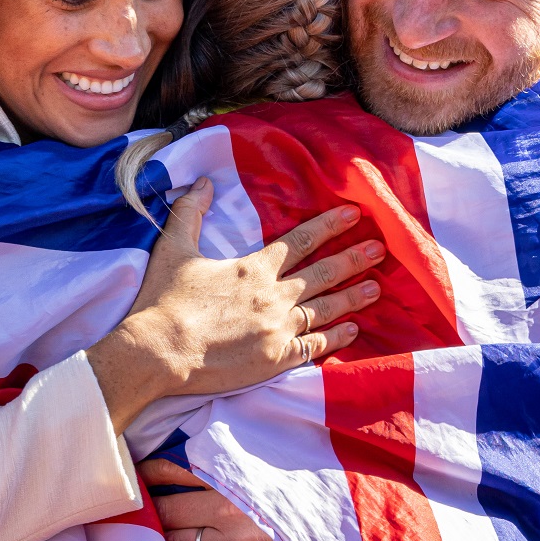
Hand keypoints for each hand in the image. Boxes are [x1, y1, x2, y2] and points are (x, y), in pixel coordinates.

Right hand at [88, 178, 382, 433]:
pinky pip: (315, 347)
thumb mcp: (173, 249)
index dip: (329, 226)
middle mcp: (273, 295)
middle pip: (322, 273)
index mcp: (253, 268)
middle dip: (353, 259)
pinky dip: (337, 338)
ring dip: (352, 298)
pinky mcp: (276, 358)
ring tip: (376, 288)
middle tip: (380, 249)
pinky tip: (354, 331)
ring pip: (325, 309)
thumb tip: (203, 182)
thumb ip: (190, 213)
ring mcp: (278, 328)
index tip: (354, 215)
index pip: (299, 241)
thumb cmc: (163, 302)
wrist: (159, 352)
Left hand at [139, 458, 313, 540]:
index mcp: (236, 477)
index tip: (136, 476)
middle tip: (132, 512)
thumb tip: (187, 462)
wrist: (342, 538)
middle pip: (170, 510)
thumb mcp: (268, 471)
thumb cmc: (303, 500)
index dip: (150, 475)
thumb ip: (231, 466)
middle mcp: (231, 508)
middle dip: (147, 512)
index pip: (178, 472)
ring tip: (140, 538)